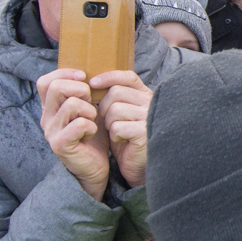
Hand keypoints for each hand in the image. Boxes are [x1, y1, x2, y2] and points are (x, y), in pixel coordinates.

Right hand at [36, 68, 109, 200]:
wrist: (94, 166)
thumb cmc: (92, 134)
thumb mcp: (87, 108)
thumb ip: (82, 92)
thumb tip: (89, 69)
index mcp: (49, 107)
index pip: (45, 81)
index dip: (64, 74)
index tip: (84, 77)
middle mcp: (45, 118)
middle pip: (56, 88)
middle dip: (81, 90)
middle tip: (91, 102)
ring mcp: (51, 132)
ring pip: (71, 104)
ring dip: (90, 109)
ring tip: (93, 119)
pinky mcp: (60, 145)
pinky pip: (79, 124)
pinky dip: (91, 126)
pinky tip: (91, 133)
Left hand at [93, 70, 151, 187]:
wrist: (138, 164)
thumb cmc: (126, 137)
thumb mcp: (119, 113)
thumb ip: (113, 98)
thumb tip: (92, 83)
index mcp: (145, 95)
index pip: (128, 76)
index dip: (109, 77)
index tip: (93, 83)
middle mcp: (150, 102)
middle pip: (116, 92)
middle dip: (104, 107)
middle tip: (105, 121)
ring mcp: (148, 117)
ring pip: (115, 109)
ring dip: (108, 123)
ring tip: (115, 132)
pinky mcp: (144, 133)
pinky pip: (118, 127)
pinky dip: (114, 135)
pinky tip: (120, 140)